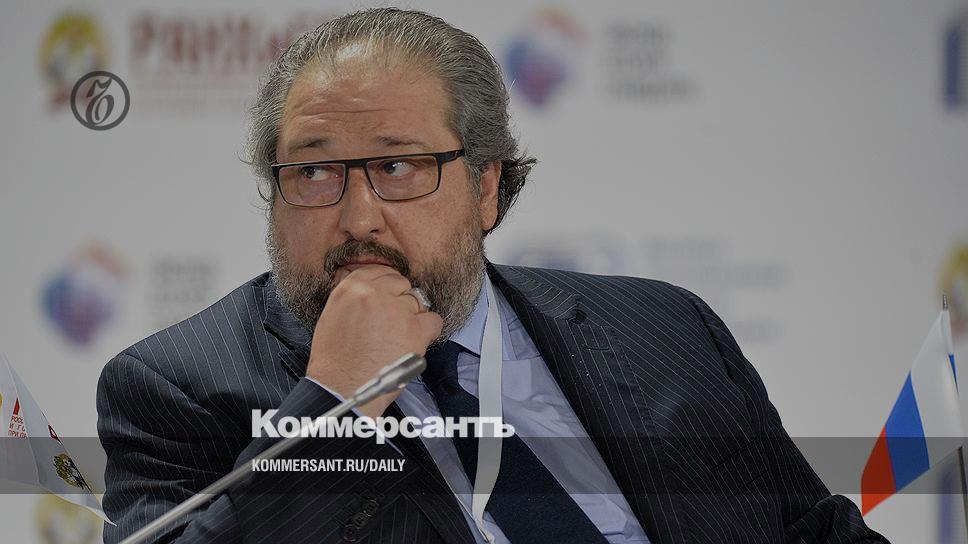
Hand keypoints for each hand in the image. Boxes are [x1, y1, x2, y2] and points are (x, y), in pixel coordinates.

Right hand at [306, 264, 442, 417]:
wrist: (341, 389)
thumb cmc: (334, 361)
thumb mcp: (333, 316)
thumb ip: (354, 298)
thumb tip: (374, 291)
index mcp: (351, 288)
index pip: (381, 271)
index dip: (389, 285)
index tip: (391, 296)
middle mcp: (374, 294)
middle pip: (402, 284)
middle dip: (401, 300)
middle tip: (394, 322)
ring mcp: (396, 310)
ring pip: (418, 302)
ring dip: (413, 317)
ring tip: (399, 338)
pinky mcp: (415, 329)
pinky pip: (434, 320)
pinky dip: (428, 331)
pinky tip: (414, 343)